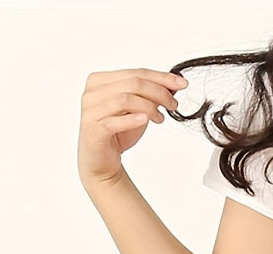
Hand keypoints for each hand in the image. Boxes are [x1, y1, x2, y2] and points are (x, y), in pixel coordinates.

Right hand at [77, 68, 187, 188]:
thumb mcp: (137, 111)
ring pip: (125, 99)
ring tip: (161, 118)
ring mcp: (91, 110)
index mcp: (101, 80)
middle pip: (132, 83)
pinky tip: (145, 120)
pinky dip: (131, 119)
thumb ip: (150, 96)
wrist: (102, 160)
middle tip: (173, 104)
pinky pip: (114, 122)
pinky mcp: (94, 129)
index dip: (161, 77)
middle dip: (159, 92)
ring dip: (149, 107)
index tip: (182, 84)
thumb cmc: (118, 133)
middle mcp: (93, 92)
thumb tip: (173, 85)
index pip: (136, 73)